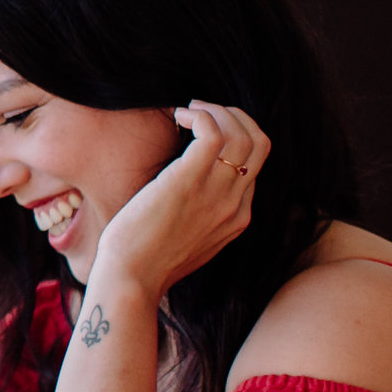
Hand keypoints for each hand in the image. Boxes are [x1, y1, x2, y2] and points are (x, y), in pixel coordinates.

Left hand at [93, 101, 269, 294]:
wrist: (131, 280)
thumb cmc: (143, 260)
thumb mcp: (186, 240)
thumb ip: (199, 217)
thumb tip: (184, 193)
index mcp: (237, 218)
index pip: (254, 167)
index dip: (235, 139)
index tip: (204, 131)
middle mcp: (235, 205)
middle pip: (260, 145)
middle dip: (236, 117)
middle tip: (202, 111)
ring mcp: (217, 194)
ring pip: (242, 135)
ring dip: (217, 112)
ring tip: (188, 111)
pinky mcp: (189, 182)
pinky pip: (213, 134)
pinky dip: (200, 117)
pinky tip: (178, 118)